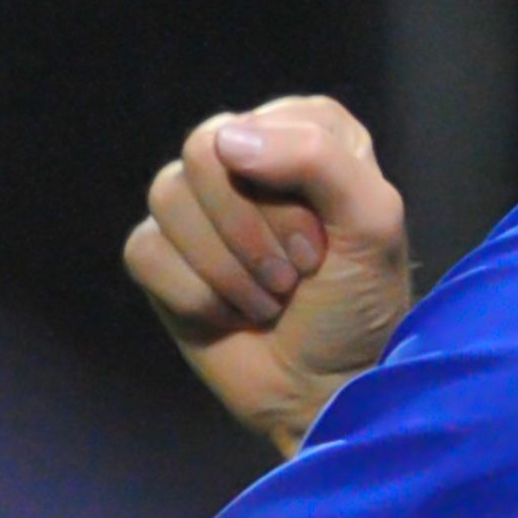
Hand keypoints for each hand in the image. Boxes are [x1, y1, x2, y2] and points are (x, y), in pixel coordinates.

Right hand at [123, 95, 411, 455]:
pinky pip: (145, 250)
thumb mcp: (372, 224)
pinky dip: (194, 297)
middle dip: (251, 234)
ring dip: (227, 271)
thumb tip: (223, 141)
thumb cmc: (359, 305)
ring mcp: (197, 205)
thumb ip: (317, 159)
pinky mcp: (161, 255)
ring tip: (267, 301)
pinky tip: (228, 316)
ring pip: (168, 198)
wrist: (326, 390)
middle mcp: (245, 156)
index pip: (258, 129)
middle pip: (202, 155)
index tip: (321, 247)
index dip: (285, 196)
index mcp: (304, 128)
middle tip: (291, 277)